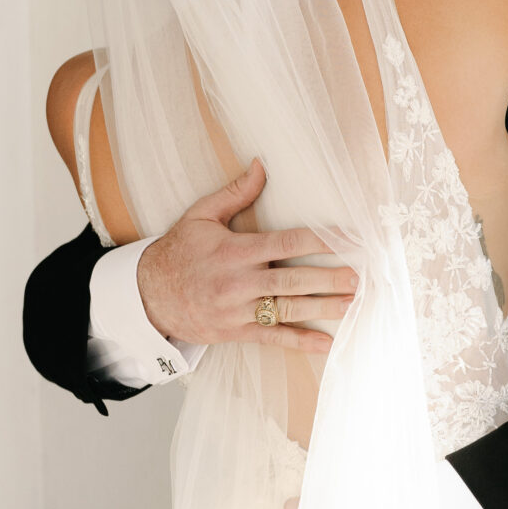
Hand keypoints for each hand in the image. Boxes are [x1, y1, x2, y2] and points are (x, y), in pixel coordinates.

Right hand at [135, 161, 356, 353]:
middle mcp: (239, 282)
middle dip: (329, 279)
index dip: (321, 240)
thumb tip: (261, 165)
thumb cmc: (178, 252)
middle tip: (360, 276)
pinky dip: (300, 342)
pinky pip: (273, 339)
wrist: (147, 296)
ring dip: (323, 308)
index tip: (348, 238)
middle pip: (293, 280)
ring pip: (287, 310)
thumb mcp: (200, 216)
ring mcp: (239, 310)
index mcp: (235, 250)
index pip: (286, 243)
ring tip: (353, 305)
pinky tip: (327, 343)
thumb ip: (234, 193)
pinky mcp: (236, 332)